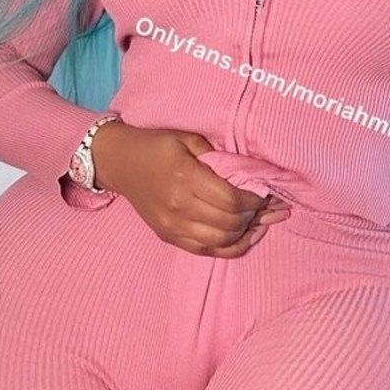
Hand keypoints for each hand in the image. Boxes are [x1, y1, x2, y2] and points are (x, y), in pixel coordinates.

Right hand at [92, 122, 289, 256]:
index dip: (255, 200)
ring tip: (261, 220)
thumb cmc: (155, 146)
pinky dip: (229, 247)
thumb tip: (249, 171)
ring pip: (221, 241)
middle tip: (270, 206)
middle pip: (230, 223)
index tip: (267, 192)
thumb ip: (217, 155)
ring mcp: (172, 226)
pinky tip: (244, 236)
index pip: (232, 200)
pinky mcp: (169, 237)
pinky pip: (206, 251)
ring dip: (246, 233)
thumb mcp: (186, 138)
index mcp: (185, 178)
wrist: (119, 163)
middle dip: (256, 216)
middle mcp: (179, 207)